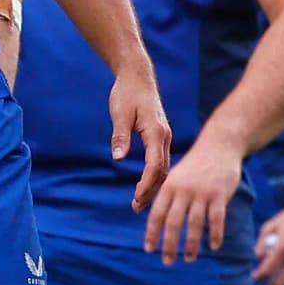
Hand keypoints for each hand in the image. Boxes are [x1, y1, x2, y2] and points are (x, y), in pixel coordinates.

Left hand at [111, 71, 176, 215]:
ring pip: (163, 167)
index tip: (137, 198)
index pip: (154, 165)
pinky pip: (160, 161)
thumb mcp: (120, 114)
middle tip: (137, 208)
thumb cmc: (127, 93)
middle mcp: (164, 136)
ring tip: (140, 202)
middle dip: (151, 191)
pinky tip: (147, 185)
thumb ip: (120, 136)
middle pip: (162, 170)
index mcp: (157, 132)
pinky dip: (154, 176)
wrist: (137, 76)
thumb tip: (119, 158)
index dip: (146, 184)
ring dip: (153, 185)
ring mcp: (164, 136)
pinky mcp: (160, 136)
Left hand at [147, 135, 245, 262]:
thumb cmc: (194, 166)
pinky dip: (215, 234)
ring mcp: (202, 192)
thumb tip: (137, 208)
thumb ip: (160, 194)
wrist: (218, 146)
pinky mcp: (220, 194)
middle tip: (167, 262)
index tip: (149, 249)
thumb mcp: (174, 176)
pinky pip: (217, 218)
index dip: (152, 233)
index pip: (157, 213)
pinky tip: (214, 246)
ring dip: (192, 244)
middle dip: (170, 244)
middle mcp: (183, 190)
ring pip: (195, 223)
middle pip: (174, 222)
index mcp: (169, 186)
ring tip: (189, 259)